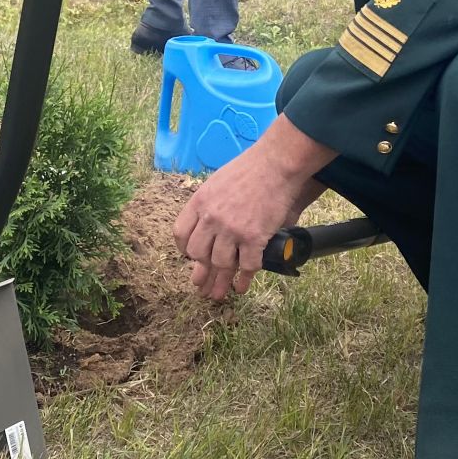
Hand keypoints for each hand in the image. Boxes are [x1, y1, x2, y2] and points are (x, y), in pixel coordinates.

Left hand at [173, 121, 334, 299]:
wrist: (276, 165)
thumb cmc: (250, 169)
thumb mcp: (217, 182)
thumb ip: (209, 204)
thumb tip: (208, 225)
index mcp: (199, 202)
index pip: (181, 234)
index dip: (184, 250)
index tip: (190, 258)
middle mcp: (211, 218)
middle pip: (198, 253)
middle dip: (200, 271)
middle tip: (202, 284)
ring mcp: (232, 230)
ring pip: (221, 263)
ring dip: (220, 282)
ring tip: (219, 294)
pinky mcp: (254, 237)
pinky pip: (247, 266)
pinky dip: (244, 280)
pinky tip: (241, 287)